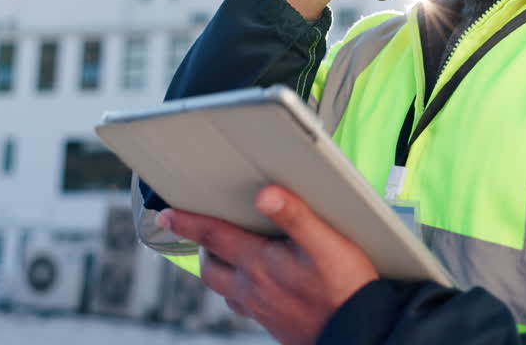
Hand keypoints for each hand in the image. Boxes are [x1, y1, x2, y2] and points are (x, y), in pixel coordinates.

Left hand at [156, 185, 378, 344]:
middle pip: (211, 267)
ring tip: (230, 254)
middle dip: (204, 248)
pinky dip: (242, 291)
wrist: (360, 333)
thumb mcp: (326, 243)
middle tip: (205, 232)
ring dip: (221, 270)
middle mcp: (252, 290)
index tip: (165, 216)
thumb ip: (295, 215)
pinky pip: (244, 306)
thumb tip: (264, 194)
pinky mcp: (274, 325)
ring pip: (225, 289)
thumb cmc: (346, 288)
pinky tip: (262, 286)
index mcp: (259, 265)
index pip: (213, 237)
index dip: (187, 224)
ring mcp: (261, 310)